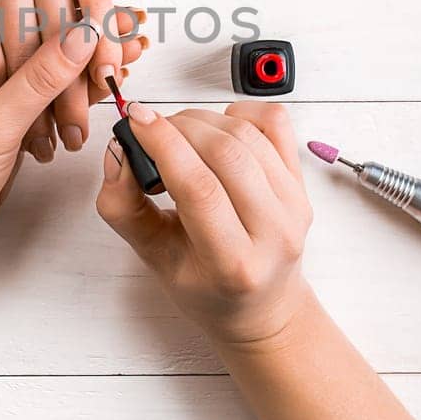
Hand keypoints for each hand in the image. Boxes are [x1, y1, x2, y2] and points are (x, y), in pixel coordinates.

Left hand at [0, 24, 106, 268]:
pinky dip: (71, 94)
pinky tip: (106, 81)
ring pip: (41, 68)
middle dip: (83, 38)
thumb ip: (41, 78)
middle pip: (31, 38)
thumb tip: (84, 34)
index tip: (106, 9)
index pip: (9, 14)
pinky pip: (40, 94)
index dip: (62, 10)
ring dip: (83, 66)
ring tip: (131, 50)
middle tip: (130, 27)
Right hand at [95, 102, 314, 347]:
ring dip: (203, 120)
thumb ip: (124, 208)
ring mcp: (293, 205)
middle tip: (152, 131)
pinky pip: (276, 125)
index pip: (199, 188)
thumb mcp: (154, 260)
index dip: (163, 144)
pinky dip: (242, 114)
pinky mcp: (301, 183)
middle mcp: (273, 233)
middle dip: (179, 127)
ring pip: (248, 134)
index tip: (136, 120)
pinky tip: (220, 128)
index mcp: (233, 264)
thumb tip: (118, 152)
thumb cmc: (209, 288)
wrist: (261, 305)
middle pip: (226, 154)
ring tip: (178, 134)